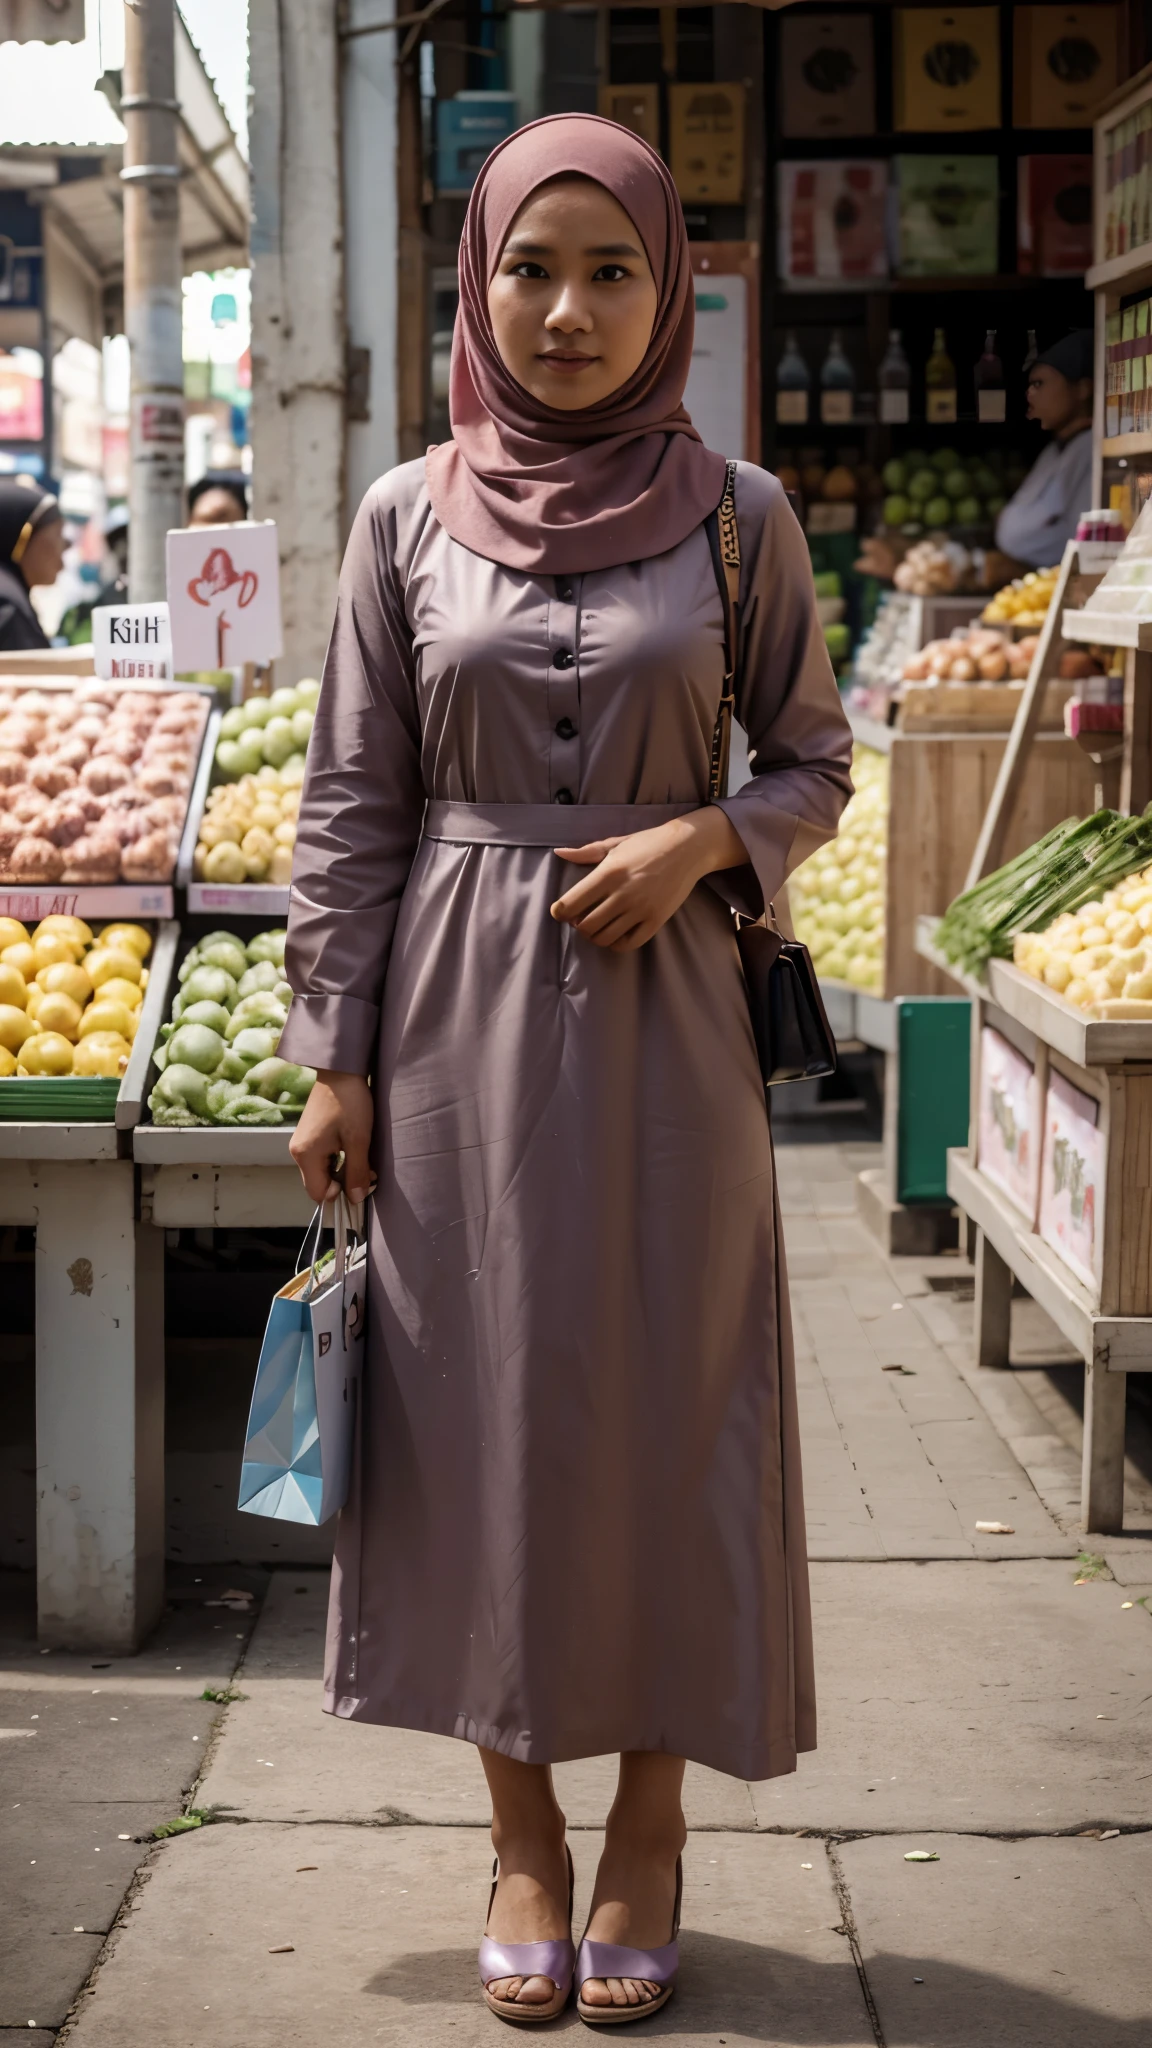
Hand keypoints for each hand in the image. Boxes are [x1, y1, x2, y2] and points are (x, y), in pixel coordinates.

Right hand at [289, 1071, 375, 1204]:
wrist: (340, 1071)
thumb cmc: (350, 1103)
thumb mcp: (358, 1140)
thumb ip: (356, 1172)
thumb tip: (356, 1199)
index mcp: (306, 1156)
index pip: (317, 1193)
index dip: (339, 1195)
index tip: (360, 1182)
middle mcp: (298, 1152)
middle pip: (318, 1183)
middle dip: (342, 1183)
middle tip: (367, 1171)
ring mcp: (301, 1143)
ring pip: (321, 1171)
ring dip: (341, 1171)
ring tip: (362, 1158)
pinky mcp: (308, 1135)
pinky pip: (321, 1159)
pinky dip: (337, 1160)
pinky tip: (351, 1149)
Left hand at [550, 807, 745, 951]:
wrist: (686, 848)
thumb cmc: (648, 843)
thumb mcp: (615, 844)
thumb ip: (586, 852)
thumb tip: (559, 854)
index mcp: (608, 873)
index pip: (571, 904)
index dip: (559, 912)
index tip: (561, 910)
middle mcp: (622, 894)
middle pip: (586, 926)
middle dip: (578, 925)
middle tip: (581, 918)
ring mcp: (640, 910)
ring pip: (604, 938)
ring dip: (595, 935)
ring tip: (598, 925)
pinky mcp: (656, 920)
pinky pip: (628, 944)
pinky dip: (616, 944)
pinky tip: (615, 934)